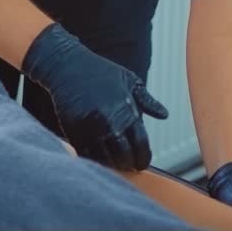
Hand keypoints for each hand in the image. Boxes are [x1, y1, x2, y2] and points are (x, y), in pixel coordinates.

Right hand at [21, 23, 167, 170]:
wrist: (68, 66)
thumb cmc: (101, 72)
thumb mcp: (129, 80)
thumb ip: (147, 101)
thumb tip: (164, 115)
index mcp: (126, 109)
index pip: (141, 145)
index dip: (143, 158)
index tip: (142, 162)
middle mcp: (109, 122)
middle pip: (124, 157)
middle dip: (129, 163)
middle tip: (130, 165)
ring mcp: (90, 129)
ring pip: (105, 161)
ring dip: (113, 165)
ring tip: (116, 163)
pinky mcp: (73, 133)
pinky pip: (86, 156)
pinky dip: (95, 160)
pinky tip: (100, 157)